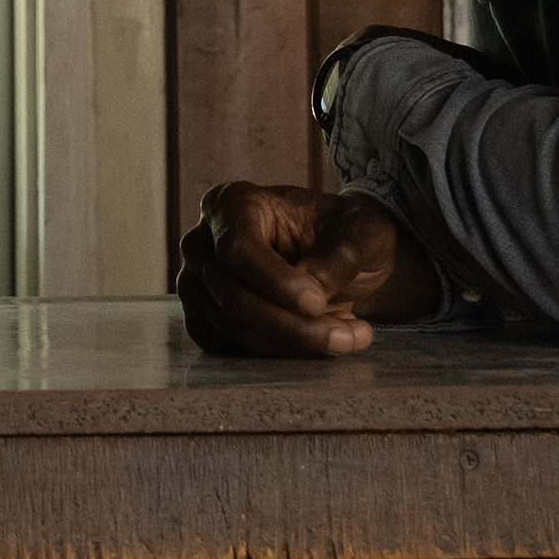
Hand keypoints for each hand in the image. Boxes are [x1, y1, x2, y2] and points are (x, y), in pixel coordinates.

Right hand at [173, 182, 439, 357]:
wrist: (335, 256)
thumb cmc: (342, 233)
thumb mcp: (363, 231)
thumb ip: (344, 253)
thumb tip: (314, 285)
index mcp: (232, 203)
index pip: (238, 247)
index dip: (274, 281)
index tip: (317, 303)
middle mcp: (202, 244)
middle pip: (233, 296)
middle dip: (292, 325)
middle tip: (346, 337)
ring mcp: (196, 285)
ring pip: (236, 329)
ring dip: (295, 344)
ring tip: (348, 339)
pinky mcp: (204, 321)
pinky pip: (236, 350)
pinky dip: (282, 355)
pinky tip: (321, 345)